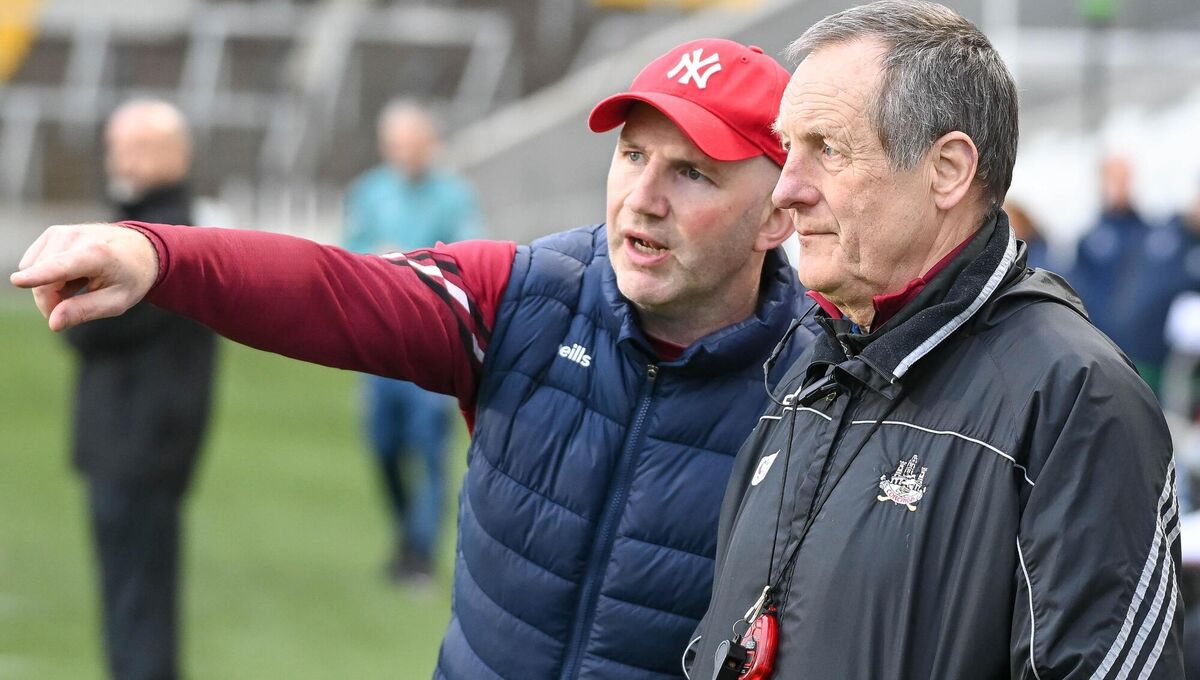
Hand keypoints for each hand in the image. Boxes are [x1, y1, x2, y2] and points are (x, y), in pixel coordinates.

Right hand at [9, 223, 158, 331]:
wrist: (141, 249)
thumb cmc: (130, 278)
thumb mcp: (117, 301)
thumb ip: (85, 311)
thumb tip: (53, 323)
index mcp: (98, 255)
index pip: (62, 267)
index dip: (39, 276)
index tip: (17, 281)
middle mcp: (77, 238)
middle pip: (42, 281)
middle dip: (50, 302)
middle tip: (74, 308)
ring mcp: (61, 232)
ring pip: (32, 271)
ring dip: (49, 287)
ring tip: (79, 284)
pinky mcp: (52, 233)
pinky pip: (32, 263)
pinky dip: (47, 274)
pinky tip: (71, 274)